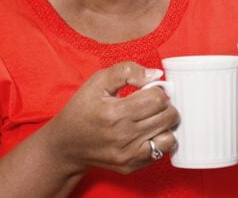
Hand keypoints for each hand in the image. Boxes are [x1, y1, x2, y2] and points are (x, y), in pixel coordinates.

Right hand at [40, 61, 178, 174]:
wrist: (67, 144)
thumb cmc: (83, 109)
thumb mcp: (98, 81)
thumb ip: (127, 71)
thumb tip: (156, 75)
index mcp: (114, 114)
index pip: (157, 99)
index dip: (156, 90)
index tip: (146, 91)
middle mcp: (123, 137)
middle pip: (168, 116)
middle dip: (164, 105)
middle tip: (149, 104)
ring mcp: (128, 155)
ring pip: (170, 135)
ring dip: (164, 124)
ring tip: (150, 118)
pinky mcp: (131, 166)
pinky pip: (162, 151)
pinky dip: (160, 140)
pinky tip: (147, 132)